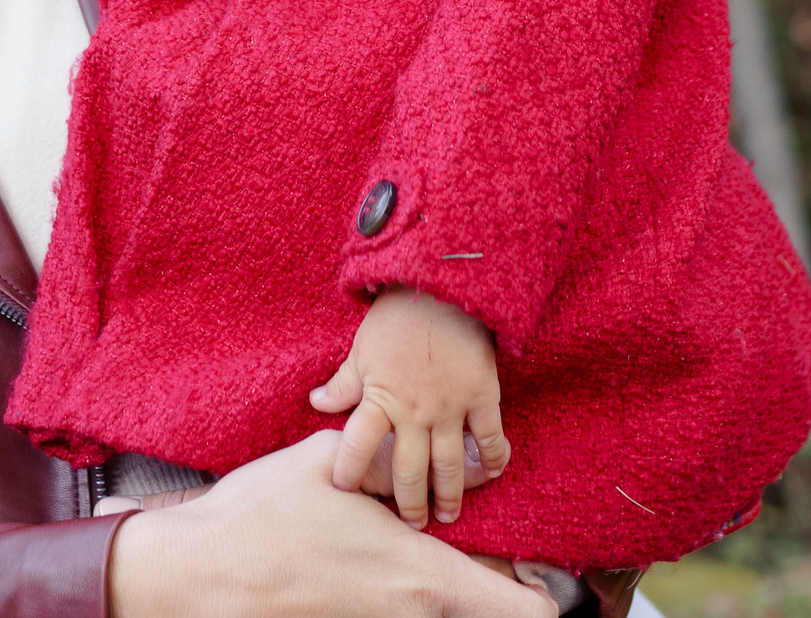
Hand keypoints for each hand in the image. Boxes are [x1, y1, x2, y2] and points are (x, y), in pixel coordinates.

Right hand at [105, 432, 554, 617]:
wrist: (197, 578)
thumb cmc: (261, 520)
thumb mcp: (328, 464)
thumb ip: (383, 461)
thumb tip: (409, 458)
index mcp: (422, 576)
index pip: (523, 611)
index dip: (541, 593)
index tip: (542, 571)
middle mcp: (412, 612)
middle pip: (479, 605)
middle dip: (488, 577)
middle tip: (479, 544)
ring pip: (435, 603)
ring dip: (439, 579)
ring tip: (397, 532)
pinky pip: (398, 605)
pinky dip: (399, 586)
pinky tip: (357, 553)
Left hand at [308, 287, 511, 525]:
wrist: (441, 286)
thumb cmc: (396, 317)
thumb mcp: (361, 349)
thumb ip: (343, 382)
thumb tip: (316, 402)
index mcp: (379, 399)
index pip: (356, 447)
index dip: (348, 472)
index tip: (345, 492)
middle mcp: (414, 412)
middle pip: (408, 472)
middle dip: (408, 503)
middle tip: (411, 525)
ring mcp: (450, 407)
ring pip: (449, 465)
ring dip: (449, 495)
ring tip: (447, 516)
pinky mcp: (482, 396)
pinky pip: (490, 437)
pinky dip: (494, 458)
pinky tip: (493, 474)